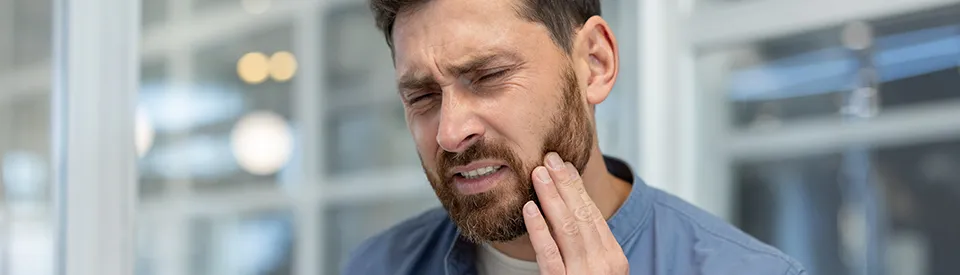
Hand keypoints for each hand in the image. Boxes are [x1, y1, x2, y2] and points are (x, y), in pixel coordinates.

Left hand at [522, 152, 628, 274]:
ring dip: (551, 196)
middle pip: (582, 215)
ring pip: (567, 229)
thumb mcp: (597, 269)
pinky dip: (539, 229)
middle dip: (565, 183)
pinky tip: (529, 209)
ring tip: (538, 174)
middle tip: (549, 159)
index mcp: (614, 257)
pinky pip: (549, 254)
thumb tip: (569, 211)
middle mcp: (603, 263)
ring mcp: (584, 274)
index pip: (594, 214)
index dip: (577, 188)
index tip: (564, 166)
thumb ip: (587, 247)